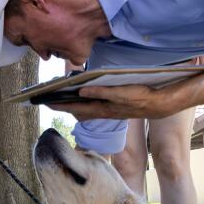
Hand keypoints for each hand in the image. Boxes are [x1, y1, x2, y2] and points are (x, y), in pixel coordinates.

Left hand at [51, 82, 183, 120]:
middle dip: (62, 105)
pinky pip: (93, 107)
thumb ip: (101, 92)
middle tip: (48, 100)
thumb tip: (81, 92)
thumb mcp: (121, 93)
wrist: (159, 104)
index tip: (45, 101)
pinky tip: (83, 98)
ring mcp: (108, 110)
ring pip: (85, 109)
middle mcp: (103, 111)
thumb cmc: (141, 97)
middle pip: (77, 110)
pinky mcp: (114, 108)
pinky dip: (84, 104)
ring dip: (73, 105)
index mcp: (102, 108)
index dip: (60, 104)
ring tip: (61, 99)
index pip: (76, 106)